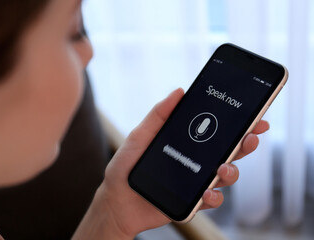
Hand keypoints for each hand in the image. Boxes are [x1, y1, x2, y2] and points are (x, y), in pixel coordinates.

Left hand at [97, 88, 269, 237]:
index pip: (216, 130)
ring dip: (231, 171)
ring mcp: (196, 181)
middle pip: (228, 150)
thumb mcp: (140, 136)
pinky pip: (212, 199)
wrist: (117, 200)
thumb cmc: (126, 165)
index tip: (254, 116)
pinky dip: (214, 197)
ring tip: (222, 169)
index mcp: (187, 142)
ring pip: (225, 175)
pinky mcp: (192, 201)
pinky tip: (206, 192)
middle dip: (244, 143)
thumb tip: (179, 91)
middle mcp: (196, 160)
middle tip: (250, 138)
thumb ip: (159, 115)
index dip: (237, 123)